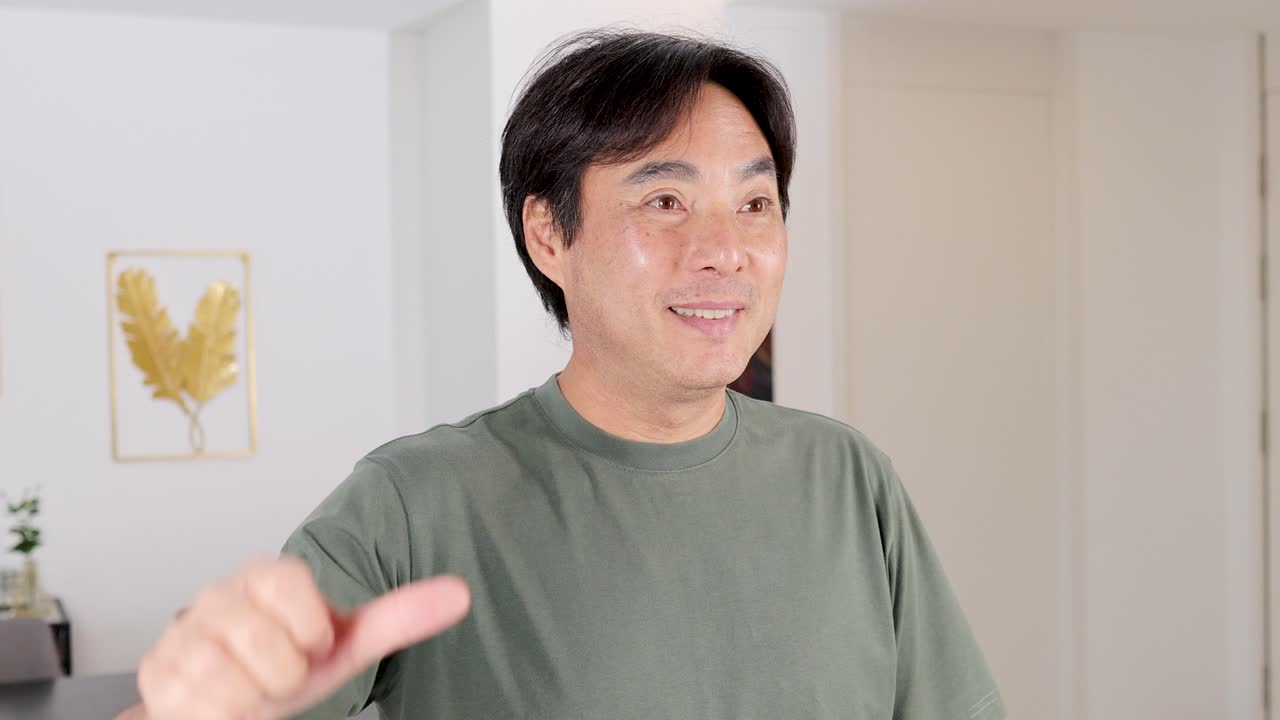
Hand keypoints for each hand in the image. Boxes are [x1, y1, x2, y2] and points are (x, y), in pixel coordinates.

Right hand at [125, 557, 469, 719]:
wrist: (229, 702)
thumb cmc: (289, 664)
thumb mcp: (346, 644)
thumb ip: (400, 616)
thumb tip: (460, 593)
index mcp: (265, 576)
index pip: (293, 587)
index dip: (311, 629)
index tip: (310, 640)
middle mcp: (218, 596)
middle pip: (268, 642)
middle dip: (285, 671)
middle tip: (282, 670)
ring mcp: (183, 633)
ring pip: (234, 677)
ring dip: (256, 695)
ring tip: (255, 685)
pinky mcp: (158, 672)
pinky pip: (205, 703)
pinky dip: (226, 713)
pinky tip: (227, 700)